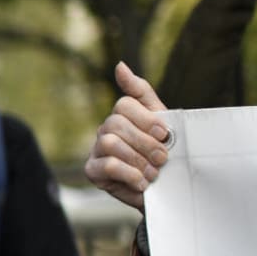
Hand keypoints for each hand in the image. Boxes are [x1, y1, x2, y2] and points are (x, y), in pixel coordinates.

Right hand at [83, 62, 169, 211]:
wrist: (164, 190)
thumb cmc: (162, 153)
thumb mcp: (161, 121)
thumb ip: (141, 92)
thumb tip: (119, 65)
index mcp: (123, 115)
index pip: (125, 105)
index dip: (147, 119)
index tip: (165, 134)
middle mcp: (106, 129)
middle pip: (117, 124)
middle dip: (145, 142)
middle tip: (163, 158)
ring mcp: (96, 149)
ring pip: (111, 143)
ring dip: (138, 159)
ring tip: (154, 173)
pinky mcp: (92, 170)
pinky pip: (107, 165)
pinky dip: (129, 173)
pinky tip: (141, 182)